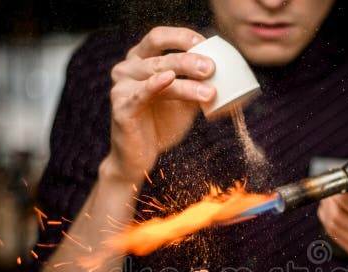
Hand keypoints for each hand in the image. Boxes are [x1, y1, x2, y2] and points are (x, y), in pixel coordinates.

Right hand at [101, 27, 216, 183]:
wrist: (138, 158)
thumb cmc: (160, 125)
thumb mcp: (184, 102)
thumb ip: (197, 86)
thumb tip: (226, 76)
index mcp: (140, 60)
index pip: (158, 37)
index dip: (181, 37)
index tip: (205, 43)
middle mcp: (127, 68)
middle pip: (160, 56)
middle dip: (188, 59)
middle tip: (211, 67)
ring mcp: (122, 87)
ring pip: (157, 75)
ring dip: (185, 82)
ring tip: (209, 91)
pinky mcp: (121, 107)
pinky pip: (140, 94)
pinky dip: (155, 85)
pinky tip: (168, 78)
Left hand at [317, 124, 347, 265]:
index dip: (340, 193)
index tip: (335, 180)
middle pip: (343, 219)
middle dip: (330, 200)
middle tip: (328, 187)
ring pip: (336, 229)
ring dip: (326, 211)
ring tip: (329, 197)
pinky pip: (338, 239)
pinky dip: (331, 223)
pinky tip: (334, 211)